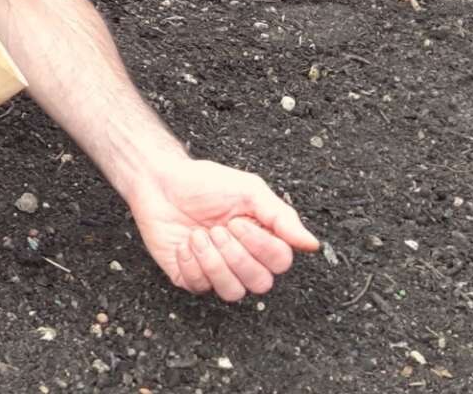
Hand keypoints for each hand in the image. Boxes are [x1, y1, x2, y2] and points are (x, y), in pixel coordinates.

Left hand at [125, 158, 319, 301]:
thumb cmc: (205, 183)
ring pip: (232, 292)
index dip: (260, 246)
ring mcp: (216, 271)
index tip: (237, 221)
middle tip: (218, 229)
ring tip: (199, 236)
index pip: (280, 262)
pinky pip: (199, 287)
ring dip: (214, 262)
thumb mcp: (249, 191)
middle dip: (236, 255)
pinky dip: (191, 263)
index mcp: (263, 240)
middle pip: (259, 283)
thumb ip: (281, 217)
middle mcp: (243, 260)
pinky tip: (184, 243)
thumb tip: (312, 244)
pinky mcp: (189, 276)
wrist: (160, 181)